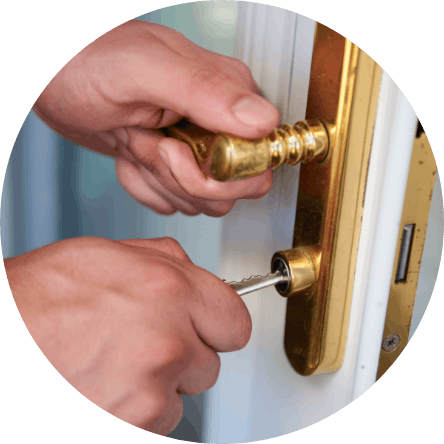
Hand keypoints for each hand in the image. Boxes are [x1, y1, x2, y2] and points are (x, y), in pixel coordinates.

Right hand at [4, 237, 250, 434]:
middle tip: (146, 342)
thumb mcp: (102, 255)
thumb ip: (162, 260)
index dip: (220, 322)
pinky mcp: (135, 427)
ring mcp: (152, 390)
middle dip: (186, 352)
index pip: (235, 317)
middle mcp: (168, 341)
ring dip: (159, 383)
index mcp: (167, 290)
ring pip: (183, 393)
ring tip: (113, 364)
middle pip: (211, 360)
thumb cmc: (34, 302)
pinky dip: (137, 410)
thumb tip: (191, 272)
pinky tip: (102, 387)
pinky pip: (157, 421)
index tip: (210, 325)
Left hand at [34, 20, 279, 215]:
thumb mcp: (143, 69)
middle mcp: (219, 123)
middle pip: (229, 189)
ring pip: (199, 200)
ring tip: (137, 142)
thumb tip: (262, 121)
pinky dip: (144, 185)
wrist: (54, 77)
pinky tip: (131, 153)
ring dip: (158, 180)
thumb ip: (205, 90)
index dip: (216, 171)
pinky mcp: (177, 165)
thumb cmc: (86, 61)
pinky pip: (172, 201)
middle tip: (152, 145)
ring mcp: (198, 147)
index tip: (175, 149)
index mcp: (228, 96)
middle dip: (181, 179)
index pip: (256, 161)